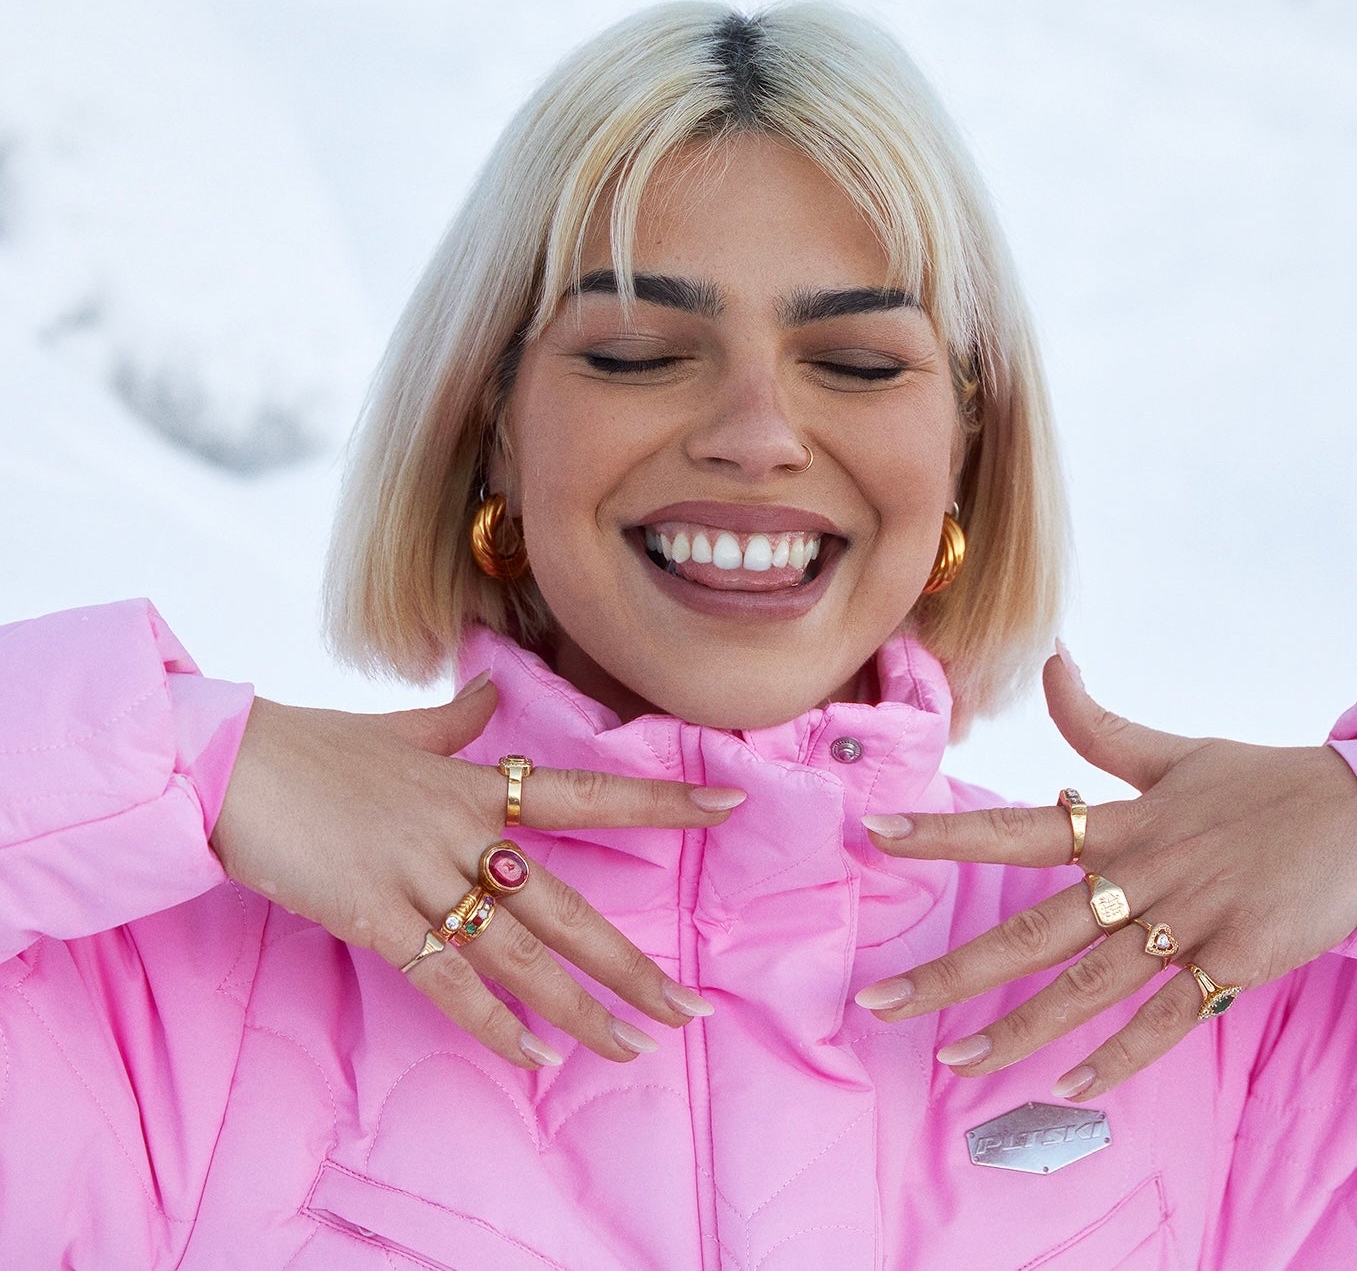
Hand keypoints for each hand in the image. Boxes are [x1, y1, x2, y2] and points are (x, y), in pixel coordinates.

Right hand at [211, 676, 742, 1070]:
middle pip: (567, 904)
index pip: (588, 791)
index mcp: (475, 784)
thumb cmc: (312, 746)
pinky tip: (535, 1059)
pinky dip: (493, 1024)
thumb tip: (488, 697)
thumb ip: (453, 722)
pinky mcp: (375, 916)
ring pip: (520, 955)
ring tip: (630, 1050)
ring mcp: (421, 875)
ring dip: (579, 1009)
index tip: (727, 805)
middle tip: (689, 1007)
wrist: (228, 764)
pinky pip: (447, 982)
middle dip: (630, 963)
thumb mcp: (396, 728)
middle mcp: (463, 831)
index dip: (660, 800)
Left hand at [854, 649, 1356, 1100]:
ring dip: (1020, 1028)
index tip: (878, 834)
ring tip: (957, 1060)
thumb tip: (1051, 658)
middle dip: (953, 969)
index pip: (1017, 827)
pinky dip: (1119, 1056)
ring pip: (1088, 986)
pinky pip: (1167, 1020)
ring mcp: (1187, 922)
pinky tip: (1067, 1087)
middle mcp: (1142, 873)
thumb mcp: (1175, 750)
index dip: (948, 830)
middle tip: (880, 1001)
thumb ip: (1100, 722)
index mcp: (1121, 821)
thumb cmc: (1259, 781)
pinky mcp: (1235, 963)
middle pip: (1032, 929)